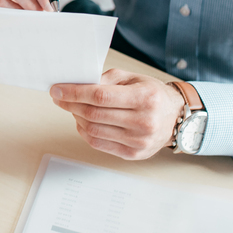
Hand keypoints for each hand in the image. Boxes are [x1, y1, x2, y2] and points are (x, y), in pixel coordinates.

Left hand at [50, 68, 185, 159]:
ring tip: (72, 107)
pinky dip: (85, 131)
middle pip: (94, 114)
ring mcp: (138, 141)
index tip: (57, 89)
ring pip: (93, 130)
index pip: (100, 96)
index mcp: (145, 98)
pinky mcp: (133, 154)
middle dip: (70, 104)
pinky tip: (82, 121)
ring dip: (76, 118)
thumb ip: (106, 79)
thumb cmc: (152, 94)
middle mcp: (144, 122)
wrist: (175, 118)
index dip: (74, 93)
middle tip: (59, 97)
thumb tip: (78, 85)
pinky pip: (98, 144)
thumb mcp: (132, 78)